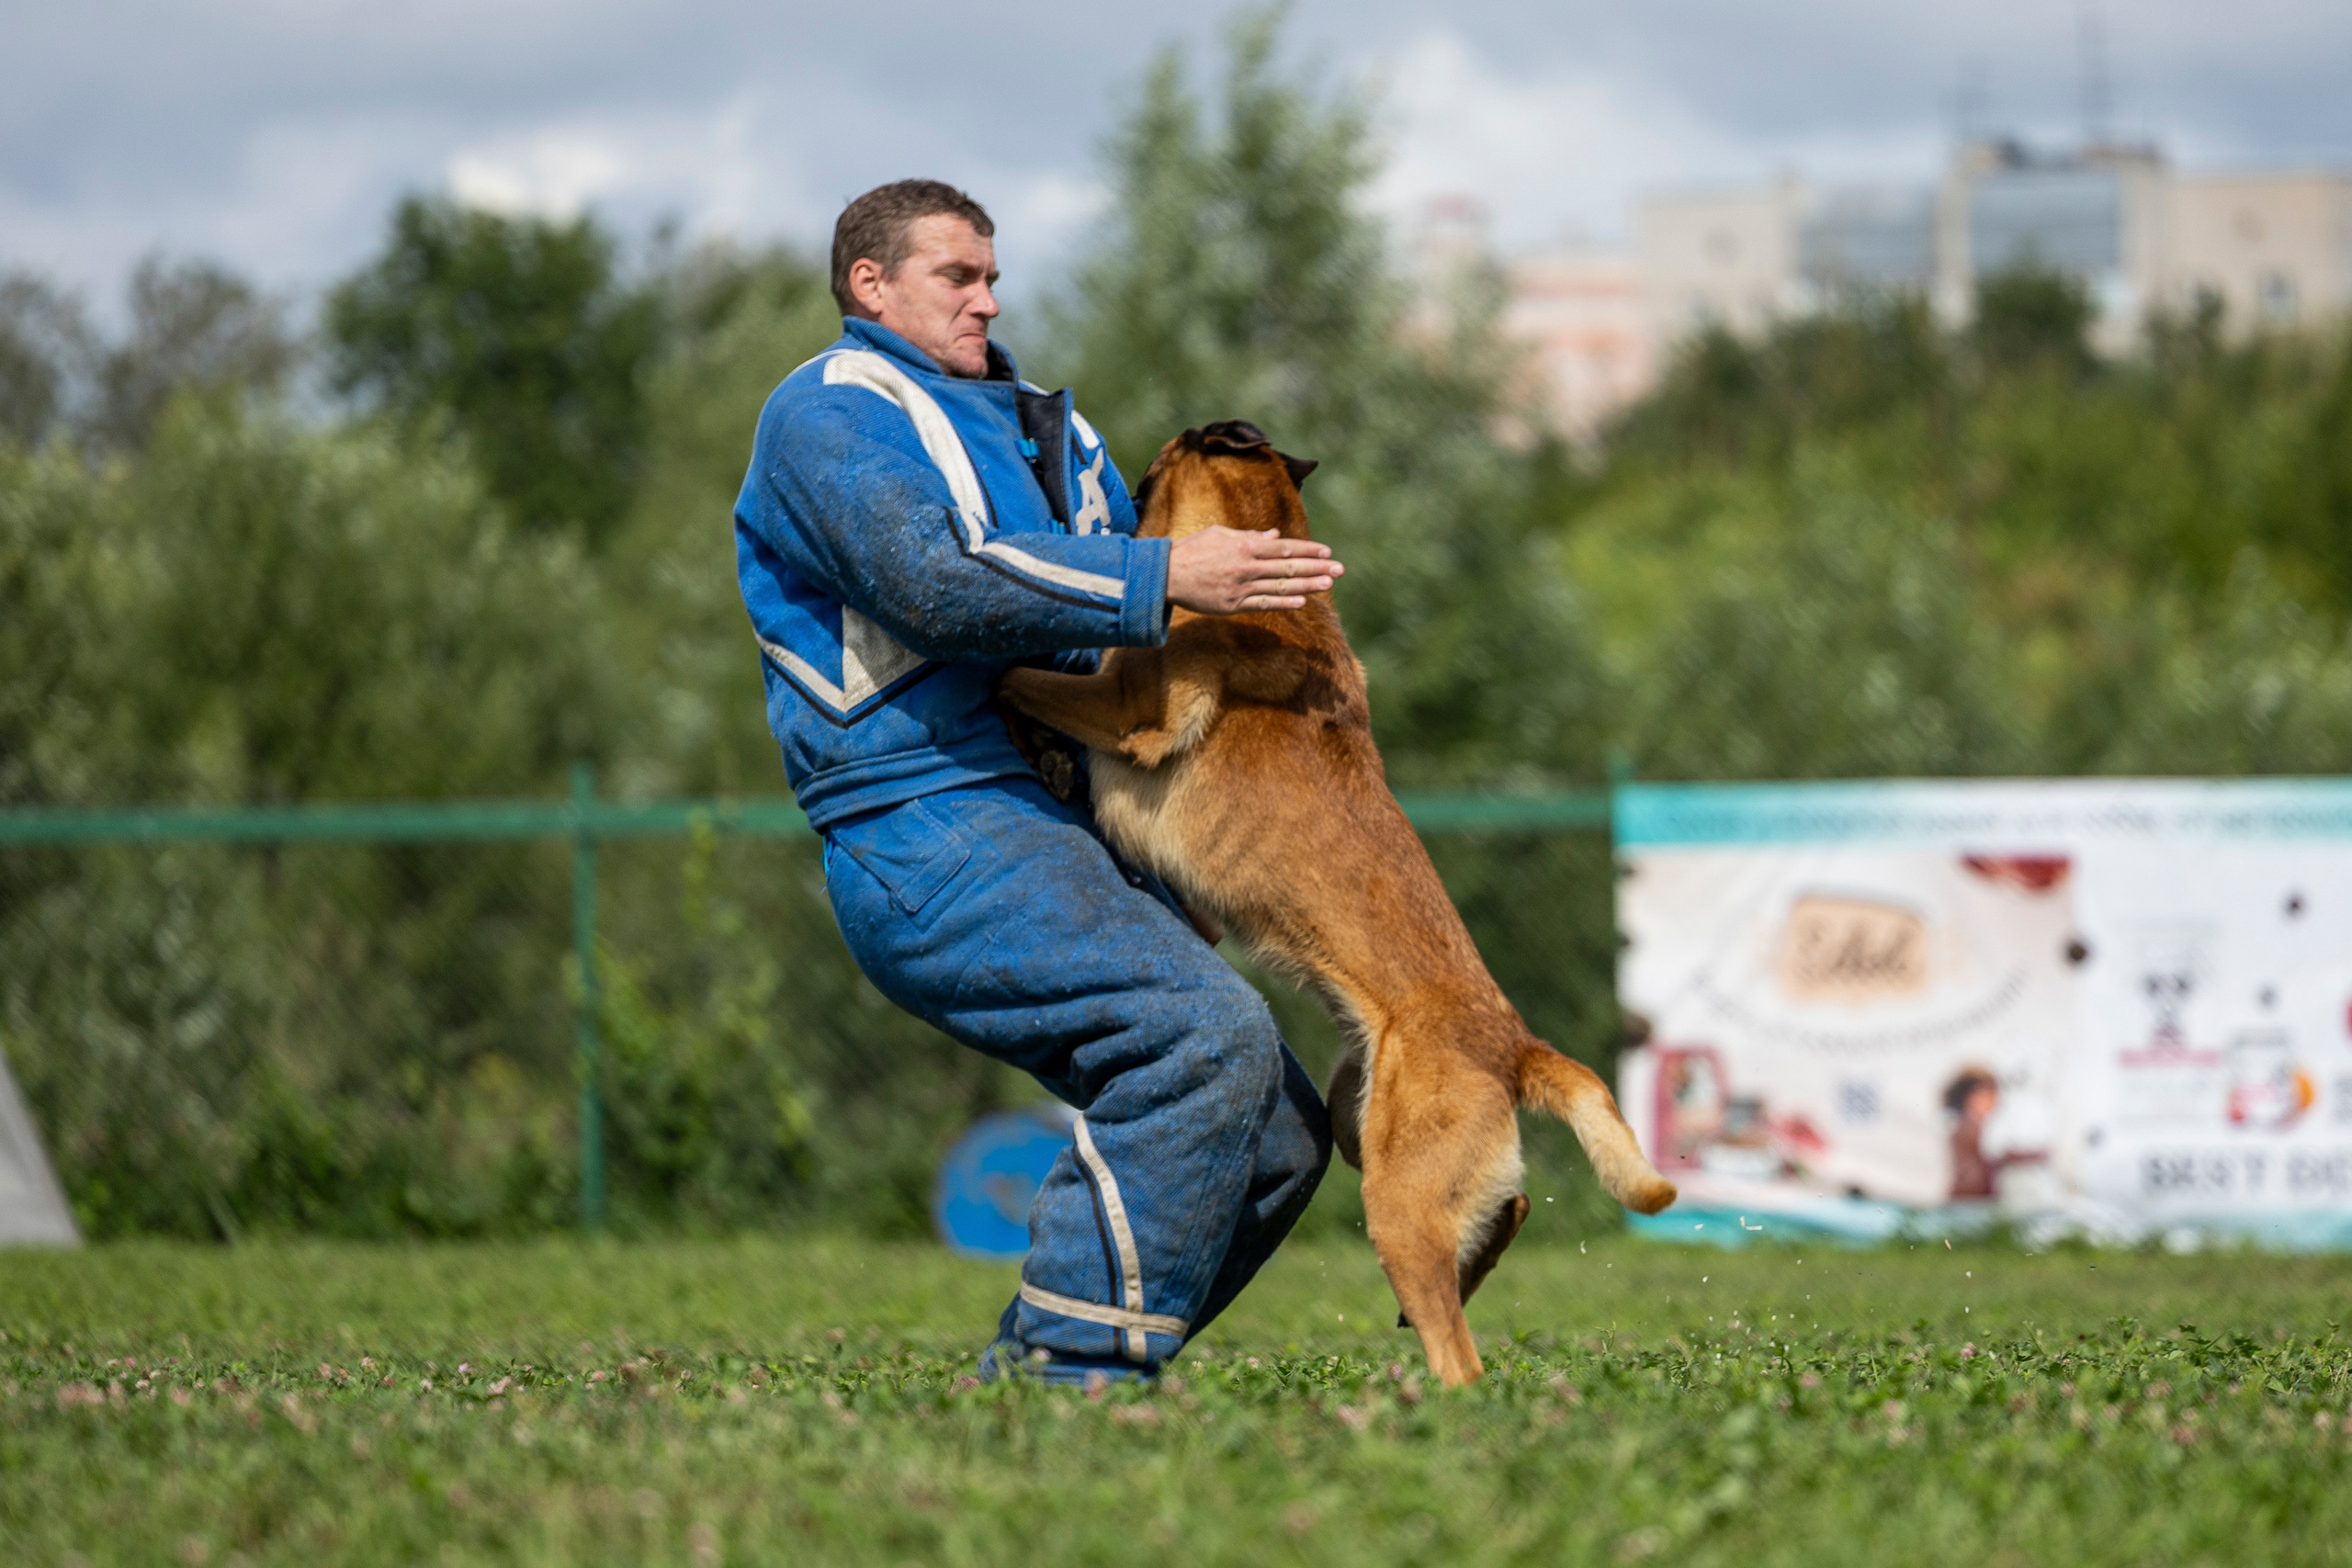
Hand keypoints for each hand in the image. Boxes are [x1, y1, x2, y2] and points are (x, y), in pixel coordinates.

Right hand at [1166, 527, 1342, 614]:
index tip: (1327, 551)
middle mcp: (1246, 566)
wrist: (1164, 574)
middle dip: (1316, 567)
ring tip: (1329, 584)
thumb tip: (1274, 536)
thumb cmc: (1192, 550)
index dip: (1308, 549)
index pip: (1284, 547)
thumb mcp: (1220, 534)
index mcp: (1244, 545)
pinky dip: (1283, 602)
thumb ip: (1249, 536)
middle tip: (1340, 569)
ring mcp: (1240, 587)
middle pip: (1288, 567)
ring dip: (1307, 585)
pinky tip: (1302, 601)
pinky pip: (1263, 604)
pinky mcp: (1232, 605)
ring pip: (1280, 586)